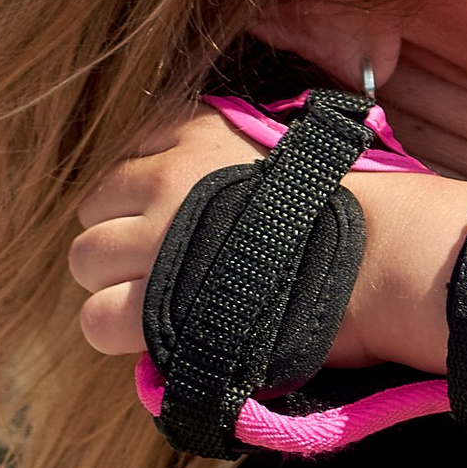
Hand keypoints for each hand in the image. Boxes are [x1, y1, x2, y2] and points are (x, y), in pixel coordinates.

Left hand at [70, 111, 466, 373]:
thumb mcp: (285, 149)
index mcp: (194, 130)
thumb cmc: (351, 212)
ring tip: (165, 308)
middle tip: (168, 272)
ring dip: (117, 288)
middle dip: (121, 244)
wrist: (380, 254)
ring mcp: (156, 233)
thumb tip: (197, 192)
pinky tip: (160, 337)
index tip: (180, 227)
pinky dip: (120, 333)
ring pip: (86, 261)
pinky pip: (97, 318)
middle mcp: (164, 174)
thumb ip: (230, 158)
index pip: (124, 160)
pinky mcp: (156, 296)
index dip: (143, 202)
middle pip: (92, 210)